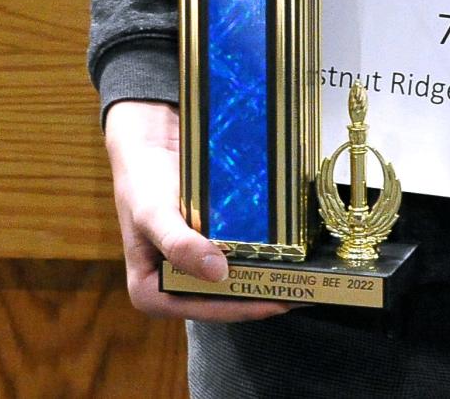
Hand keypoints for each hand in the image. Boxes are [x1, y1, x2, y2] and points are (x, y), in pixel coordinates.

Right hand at [104, 99, 289, 321]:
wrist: (149, 140)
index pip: (206, 309)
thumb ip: (179, 245)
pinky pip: (239, 253)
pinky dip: (263, 251)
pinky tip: (292, 247)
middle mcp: (174, 287)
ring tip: (307, 272)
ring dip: (268, 274)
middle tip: (304, 288)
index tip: (281, 301)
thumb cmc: (142, 180)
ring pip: (236, 277)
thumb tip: (218, 274)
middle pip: (225, 298)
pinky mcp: (211, 244)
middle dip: (262, 293)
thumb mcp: (153, 213)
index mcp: (153, 293)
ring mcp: (196, 265)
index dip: (245, 306)